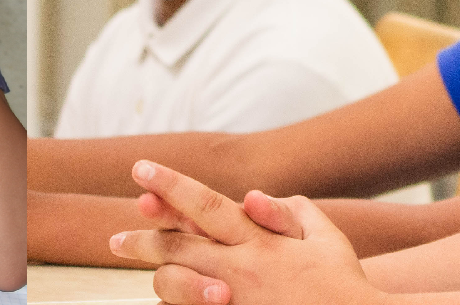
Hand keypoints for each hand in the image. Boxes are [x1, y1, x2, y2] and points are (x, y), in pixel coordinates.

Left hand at [110, 161, 380, 304]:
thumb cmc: (345, 284)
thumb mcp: (327, 239)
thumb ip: (293, 212)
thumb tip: (255, 197)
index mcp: (261, 242)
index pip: (206, 206)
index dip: (171, 185)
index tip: (141, 169)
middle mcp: (242, 269)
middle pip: (178, 247)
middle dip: (142, 239)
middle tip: (114, 238)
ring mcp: (236, 300)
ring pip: (177, 282)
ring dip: (153, 271)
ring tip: (130, 265)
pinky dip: (176, 303)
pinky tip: (165, 299)